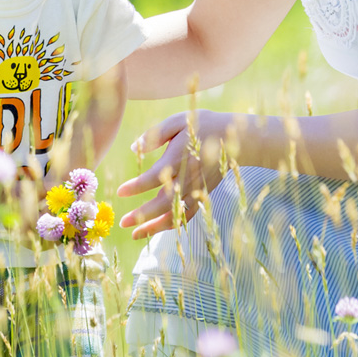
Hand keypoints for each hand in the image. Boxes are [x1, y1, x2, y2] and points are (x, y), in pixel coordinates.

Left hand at [116, 110, 231, 239]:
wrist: (237, 139)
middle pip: (163, 203)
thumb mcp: (178, 121)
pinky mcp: (203, 195)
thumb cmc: (203, 125)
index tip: (120, 191)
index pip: (154, 177)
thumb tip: (133, 148)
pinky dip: (172, 225)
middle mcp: (188, 178)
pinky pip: (187, 215)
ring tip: (135, 235)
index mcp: (178, 158)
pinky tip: (156, 229)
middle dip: (142, 215)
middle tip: (123, 222)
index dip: (136, 187)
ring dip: (154, 227)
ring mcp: (196, 190)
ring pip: (175, 214)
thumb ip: (155, 135)